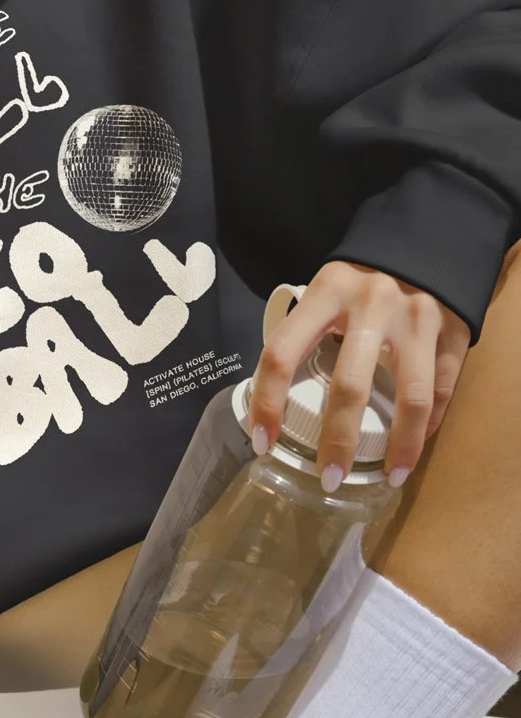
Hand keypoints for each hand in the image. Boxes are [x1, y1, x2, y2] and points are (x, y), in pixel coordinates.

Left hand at [246, 261, 470, 490]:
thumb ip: (306, 332)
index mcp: (326, 292)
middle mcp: (372, 305)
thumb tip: (274, 396)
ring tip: (390, 477)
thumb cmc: (361, 280)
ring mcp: (418, 319)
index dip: (267, 403)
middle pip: (350, 386)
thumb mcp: (326, 289)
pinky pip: (443, 389)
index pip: (282, 353)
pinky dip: (429, 425)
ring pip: (411, 397)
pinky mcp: (453, 331)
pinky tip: (414, 447)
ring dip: (400, 446)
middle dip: (337, 442)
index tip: (263, 442)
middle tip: (328, 479)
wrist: (425, 238)